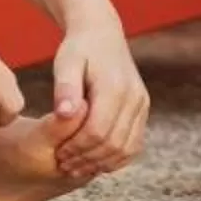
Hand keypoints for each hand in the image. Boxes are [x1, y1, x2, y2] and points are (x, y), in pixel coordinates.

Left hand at [50, 19, 150, 182]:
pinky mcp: (143, 108)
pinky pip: (134, 143)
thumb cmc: (78, 50)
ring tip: (77, 167)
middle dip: (87, 159)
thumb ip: (65, 89)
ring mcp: (142, 103)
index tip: (58, 154)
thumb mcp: (66, 64)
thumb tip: (64, 114)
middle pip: (113, 143)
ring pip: (127, 148)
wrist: (102, 33)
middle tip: (65, 166)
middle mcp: (134, 96)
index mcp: (114, 86)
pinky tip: (95, 161)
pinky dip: (116, 158)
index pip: (97, 131)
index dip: (77, 148)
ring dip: (102, 163)